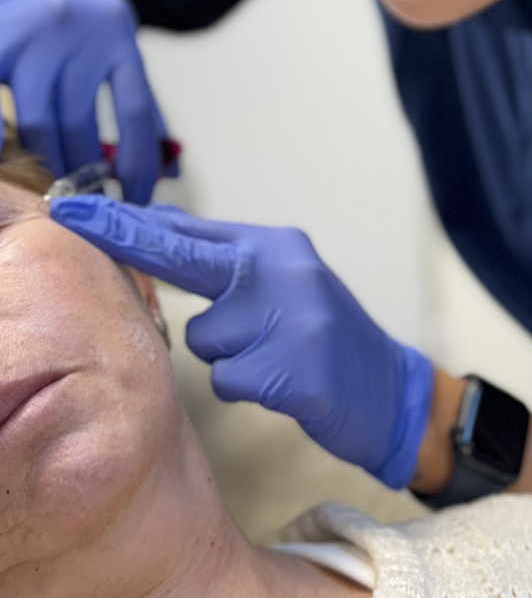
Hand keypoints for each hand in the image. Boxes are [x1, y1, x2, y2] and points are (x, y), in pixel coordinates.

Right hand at [0, 0, 166, 201]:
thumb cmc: (78, 3)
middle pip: (81, 127)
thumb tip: (165, 166)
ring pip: (37, 124)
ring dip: (43, 161)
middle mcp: (79, 34)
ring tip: (48, 180)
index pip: (138, 115)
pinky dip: (0, 139)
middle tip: (81, 198)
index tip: (137, 199)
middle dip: (81, 173)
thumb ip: (136, 97)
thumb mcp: (116, 36)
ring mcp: (34, 37)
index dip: (139, 165)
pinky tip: (6, 154)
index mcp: (119, 36)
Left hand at [49, 196, 434, 488]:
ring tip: (271, 357)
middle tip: (74, 215)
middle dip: (127, 240)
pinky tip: (284, 385)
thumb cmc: (322, 335)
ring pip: (203, 339)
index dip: (129, 220)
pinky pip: (229, 380)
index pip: (190, 229)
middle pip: (184, 258)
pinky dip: (248, 388)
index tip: (78, 208)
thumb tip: (154, 243)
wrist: (391, 389)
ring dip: (226, 356)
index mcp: (275, 246)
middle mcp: (281, 270)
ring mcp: (290, 318)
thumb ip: (225, 266)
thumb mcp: (281, 283)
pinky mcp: (294, 369)